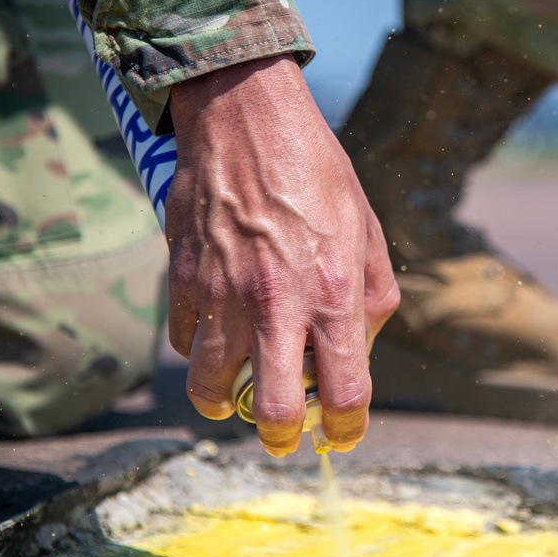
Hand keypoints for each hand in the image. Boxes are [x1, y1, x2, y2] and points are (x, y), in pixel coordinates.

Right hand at [167, 55, 398, 455]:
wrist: (246, 118)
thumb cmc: (317, 172)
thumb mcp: (368, 231)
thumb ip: (374, 298)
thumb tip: (361, 350)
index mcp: (333, 295)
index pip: (345, 391)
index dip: (347, 428)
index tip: (343, 434)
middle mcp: (277, 305)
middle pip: (275, 411)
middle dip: (283, 438)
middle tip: (285, 438)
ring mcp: (223, 295)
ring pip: (210, 388)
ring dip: (225, 403)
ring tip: (234, 397)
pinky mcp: (184, 279)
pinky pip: (183, 342)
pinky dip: (198, 352)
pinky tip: (213, 337)